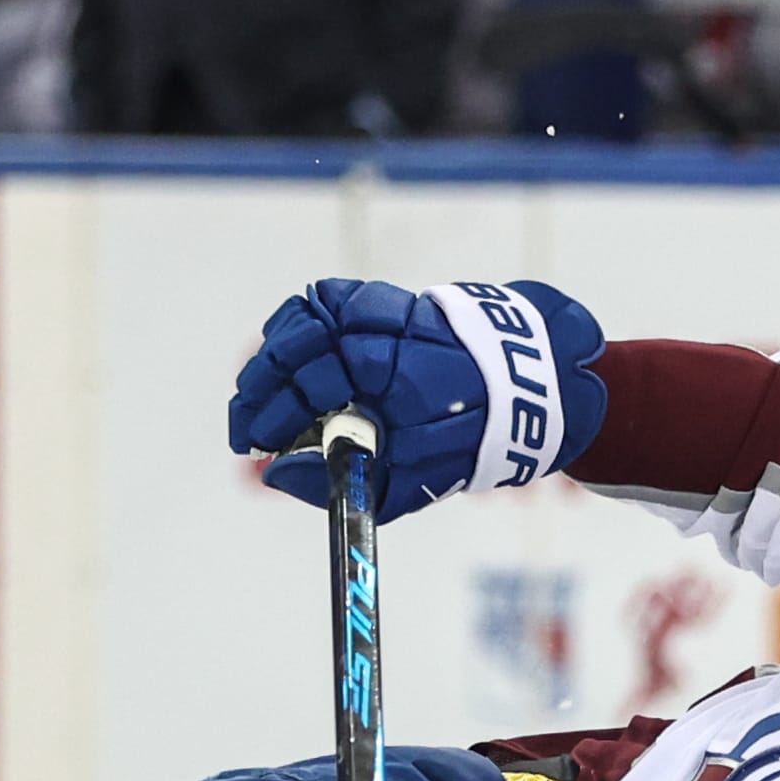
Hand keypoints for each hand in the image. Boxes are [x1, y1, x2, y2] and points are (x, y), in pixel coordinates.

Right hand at [226, 276, 609, 521]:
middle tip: (248, 429)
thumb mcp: (415, 481)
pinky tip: (283, 356)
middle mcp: (392, 338)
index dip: (276, 414)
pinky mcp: (385, 299)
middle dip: (262, 391)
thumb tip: (277, 476)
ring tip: (259, 394)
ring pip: (307, 317)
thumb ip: (345, 481)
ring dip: (271, 356)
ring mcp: (386, 312)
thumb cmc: (473, 439)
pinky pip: (326, 300)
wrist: (532, 382)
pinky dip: (295, 325)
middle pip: (301, 348)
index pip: (319, 384)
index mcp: (405, 382)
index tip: (255, 444)